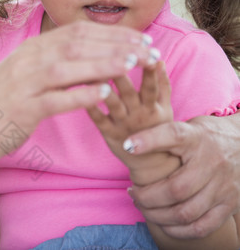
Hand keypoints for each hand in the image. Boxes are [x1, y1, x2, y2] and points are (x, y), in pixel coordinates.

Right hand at [0, 21, 159, 163]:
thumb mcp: (24, 72)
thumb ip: (52, 60)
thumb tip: (86, 51)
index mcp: (31, 50)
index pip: (77, 33)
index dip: (111, 33)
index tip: (140, 38)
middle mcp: (28, 61)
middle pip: (77, 45)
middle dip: (116, 44)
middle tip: (148, 48)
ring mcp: (24, 84)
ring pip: (68, 67)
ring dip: (103, 63)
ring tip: (133, 64)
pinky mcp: (23, 109)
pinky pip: (56, 99)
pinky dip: (81, 94)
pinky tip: (105, 93)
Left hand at [87, 62, 179, 184]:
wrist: (150, 162)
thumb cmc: (156, 127)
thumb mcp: (165, 107)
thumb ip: (162, 84)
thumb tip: (159, 59)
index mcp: (153, 106)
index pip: (151, 86)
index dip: (149, 71)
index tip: (144, 53)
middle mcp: (138, 115)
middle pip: (128, 91)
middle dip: (119, 72)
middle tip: (108, 53)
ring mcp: (123, 125)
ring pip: (112, 103)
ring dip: (102, 86)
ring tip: (91, 69)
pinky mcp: (109, 134)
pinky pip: (98, 119)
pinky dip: (90, 107)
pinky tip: (80, 92)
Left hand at [125, 114, 239, 238]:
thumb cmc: (203, 136)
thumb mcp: (184, 127)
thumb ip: (160, 135)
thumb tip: (127, 146)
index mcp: (197, 138)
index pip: (174, 135)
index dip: (148, 140)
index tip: (127, 146)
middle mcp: (213, 162)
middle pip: (176, 189)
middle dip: (147, 197)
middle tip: (133, 193)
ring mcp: (224, 186)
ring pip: (187, 212)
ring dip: (158, 215)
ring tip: (144, 207)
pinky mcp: (230, 204)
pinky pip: (202, 226)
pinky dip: (179, 230)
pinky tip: (164, 223)